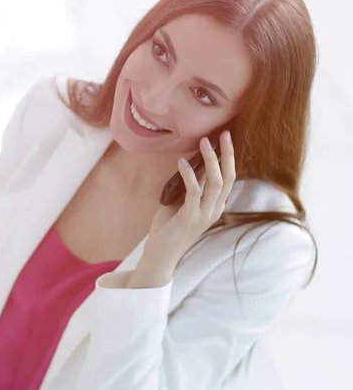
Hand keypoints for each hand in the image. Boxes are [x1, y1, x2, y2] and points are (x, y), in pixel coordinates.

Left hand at [128, 132, 235, 287]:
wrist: (160, 256)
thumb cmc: (168, 229)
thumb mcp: (180, 203)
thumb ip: (189, 187)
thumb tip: (190, 164)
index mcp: (215, 206)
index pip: (228, 179)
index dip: (229, 158)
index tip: (225, 139)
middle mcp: (214, 210)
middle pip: (228, 178)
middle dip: (227, 154)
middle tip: (223, 134)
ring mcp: (204, 215)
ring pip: (215, 183)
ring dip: (210, 160)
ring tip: (204, 142)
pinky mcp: (189, 218)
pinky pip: (194, 192)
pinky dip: (189, 175)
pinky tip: (182, 162)